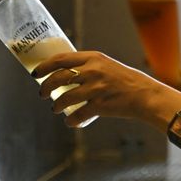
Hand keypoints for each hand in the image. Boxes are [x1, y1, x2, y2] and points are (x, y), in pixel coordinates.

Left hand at [33, 50, 180, 128]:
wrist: (145, 95)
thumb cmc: (126, 80)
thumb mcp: (106, 65)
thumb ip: (88, 67)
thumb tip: (65, 73)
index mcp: (93, 58)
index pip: (60, 59)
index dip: (44, 67)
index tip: (36, 74)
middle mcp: (93, 71)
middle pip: (58, 79)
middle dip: (46, 88)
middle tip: (43, 94)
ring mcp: (96, 89)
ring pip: (64, 98)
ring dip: (56, 106)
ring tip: (55, 109)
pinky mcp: (100, 106)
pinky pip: (77, 115)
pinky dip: (71, 120)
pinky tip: (70, 121)